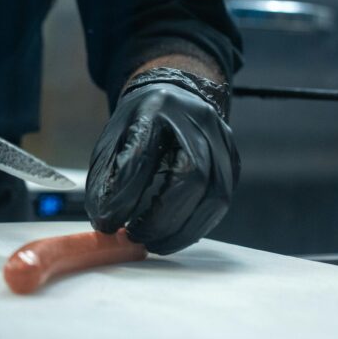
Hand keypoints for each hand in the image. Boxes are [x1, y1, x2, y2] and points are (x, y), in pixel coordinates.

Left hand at [85, 68, 238, 253]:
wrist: (177, 94)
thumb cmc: (140, 121)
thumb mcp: (112, 138)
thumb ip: (105, 177)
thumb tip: (104, 220)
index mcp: (156, 107)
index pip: (142, 154)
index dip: (124, 194)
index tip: (108, 222)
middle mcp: (196, 119)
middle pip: (192, 174)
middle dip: (162, 217)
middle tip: (136, 237)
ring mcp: (221, 139)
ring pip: (215, 193)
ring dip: (183, 229)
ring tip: (155, 243)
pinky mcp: (232, 160)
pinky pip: (222, 200)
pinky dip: (197, 225)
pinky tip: (175, 234)